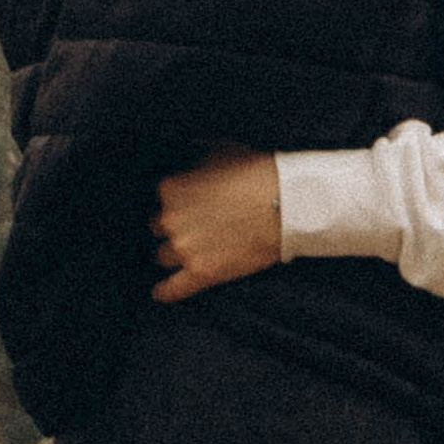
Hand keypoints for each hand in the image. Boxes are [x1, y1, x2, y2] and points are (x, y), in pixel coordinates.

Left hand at [152, 153, 283, 300]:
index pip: (163, 198)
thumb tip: (189, 155)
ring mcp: (185, 248)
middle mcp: (171, 218)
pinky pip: (173, 288)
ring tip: (191, 251)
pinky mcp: (201, 272)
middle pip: (159, 228)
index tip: (194, 203)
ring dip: (175, 253)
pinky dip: (166, 291)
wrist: (285, 203)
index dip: (179, 202)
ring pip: (163, 256)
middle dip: (174, 227)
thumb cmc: (256, 174)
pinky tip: (160, 292)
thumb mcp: (221, 151)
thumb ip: (197, 158)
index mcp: (171, 189)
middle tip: (196, 225)